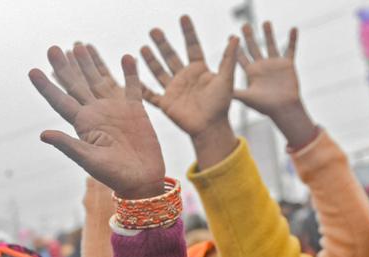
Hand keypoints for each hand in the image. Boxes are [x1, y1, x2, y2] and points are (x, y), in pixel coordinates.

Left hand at [29, 45, 164, 197]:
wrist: (141, 181)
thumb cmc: (114, 175)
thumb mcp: (88, 160)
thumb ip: (68, 145)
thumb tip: (42, 134)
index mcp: (82, 124)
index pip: (60, 100)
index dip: (46, 86)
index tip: (32, 71)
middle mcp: (96, 113)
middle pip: (77, 85)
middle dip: (65, 67)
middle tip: (53, 48)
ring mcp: (115, 110)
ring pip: (99, 80)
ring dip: (91, 64)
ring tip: (80, 45)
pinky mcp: (135, 110)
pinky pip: (132, 86)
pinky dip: (129, 72)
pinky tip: (126, 57)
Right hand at [140, 16, 238, 168]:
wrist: (211, 127)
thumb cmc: (221, 105)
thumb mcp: (226, 79)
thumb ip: (228, 59)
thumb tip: (236, 37)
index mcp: (199, 70)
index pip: (192, 46)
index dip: (188, 33)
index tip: (183, 17)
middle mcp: (184, 77)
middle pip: (171, 56)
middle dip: (162, 43)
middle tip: (154, 30)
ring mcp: (173, 90)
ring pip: (159, 71)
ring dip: (151, 60)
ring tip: (143, 48)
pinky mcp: (165, 103)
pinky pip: (150, 95)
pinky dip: (141, 88)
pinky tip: (132, 78)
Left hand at [234, 23, 317, 149]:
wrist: (283, 109)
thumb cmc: (264, 106)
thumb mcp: (246, 97)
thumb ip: (234, 92)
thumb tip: (216, 91)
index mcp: (251, 73)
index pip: (241, 57)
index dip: (235, 48)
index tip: (229, 36)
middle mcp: (262, 66)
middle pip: (254, 48)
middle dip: (249, 36)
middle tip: (244, 24)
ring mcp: (275, 65)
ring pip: (271, 45)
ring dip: (268, 34)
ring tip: (265, 22)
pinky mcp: (287, 65)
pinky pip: (291, 49)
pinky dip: (293, 40)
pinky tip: (293, 28)